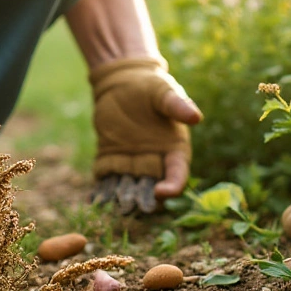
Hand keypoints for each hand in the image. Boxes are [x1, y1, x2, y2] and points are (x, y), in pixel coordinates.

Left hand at [89, 58, 201, 213]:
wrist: (122, 81)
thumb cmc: (150, 85)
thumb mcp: (164, 92)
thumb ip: (177, 106)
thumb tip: (196, 117)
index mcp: (174, 149)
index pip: (177, 173)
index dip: (172, 186)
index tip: (161, 192)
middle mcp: (156, 161)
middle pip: (153, 187)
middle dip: (145, 200)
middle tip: (133, 207)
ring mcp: (133, 162)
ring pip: (130, 187)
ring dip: (122, 198)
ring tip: (112, 208)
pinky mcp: (112, 158)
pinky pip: (108, 178)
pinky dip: (102, 191)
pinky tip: (94, 201)